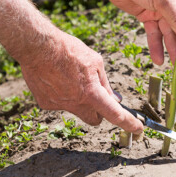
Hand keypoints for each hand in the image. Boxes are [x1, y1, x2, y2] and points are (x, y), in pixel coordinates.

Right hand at [20, 30, 143, 133]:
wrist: (38, 46)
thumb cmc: (69, 50)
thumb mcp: (96, 63)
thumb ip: (105, 84)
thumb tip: (115, 99)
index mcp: (92, 93)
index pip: (115, 114)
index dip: (128, 123)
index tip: (138, 130)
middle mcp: (76, 103)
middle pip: (95, 119)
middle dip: (100, 113)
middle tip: (99, 98)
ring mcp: (59, 105)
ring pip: (77, 110)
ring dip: (80, 100)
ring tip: (72, 79)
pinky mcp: (46, 103)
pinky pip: (61, 104)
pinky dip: (64, 96)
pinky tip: (58, 80)